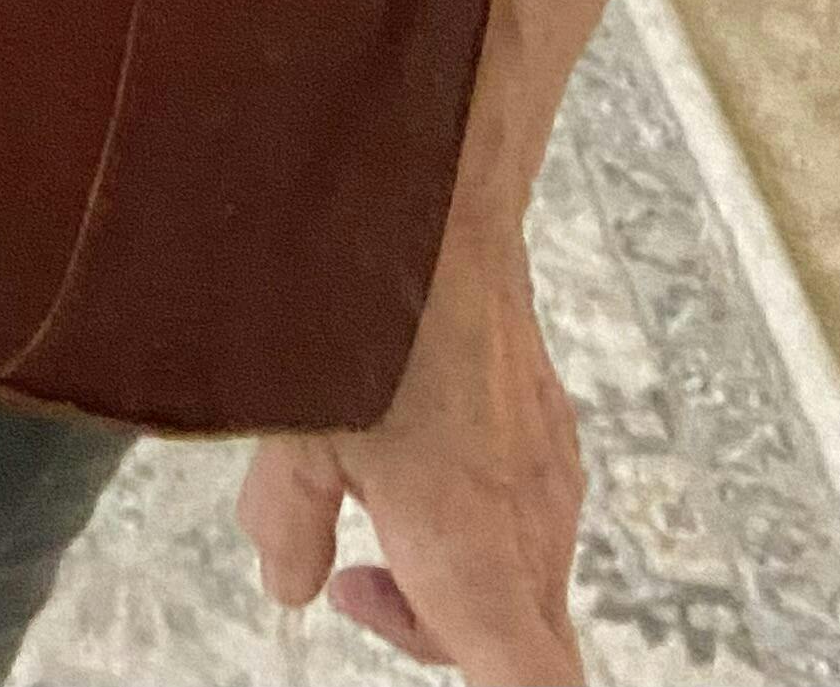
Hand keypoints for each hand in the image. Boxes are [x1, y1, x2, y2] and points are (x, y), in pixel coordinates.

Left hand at [236, 213, 587, 684]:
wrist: (440, 198)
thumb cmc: (372, 310)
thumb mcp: (294, 434)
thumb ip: (288, 525)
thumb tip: (289, 582)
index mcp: (476, 557)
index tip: (452, 655)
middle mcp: (533, 523)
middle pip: (516, 642)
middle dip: (431, 629)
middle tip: (351, 577)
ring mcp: (551, 469)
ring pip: (520, 571)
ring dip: (449, 567)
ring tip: (367, 498)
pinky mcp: (547, 422)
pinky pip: (524, 505)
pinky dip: (471, 510)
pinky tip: (408, 448)